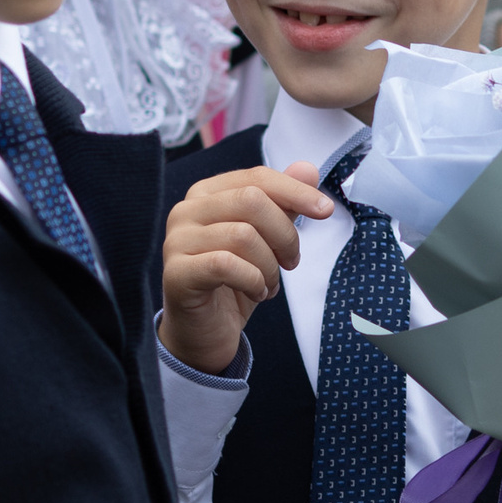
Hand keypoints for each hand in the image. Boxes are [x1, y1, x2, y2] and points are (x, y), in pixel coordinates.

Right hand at [160, 165, 333, 372]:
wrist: (205, 333)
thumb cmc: (234, 283)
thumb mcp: (266, 240)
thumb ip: (283, 203)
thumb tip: (308, 169)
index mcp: (206, 194)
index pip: (256, 178)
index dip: (295, 191)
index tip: (325, 210)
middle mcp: (185, 211)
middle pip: (251, 201)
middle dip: (284, 234)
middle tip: (291, 263)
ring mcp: (176, 241)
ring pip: (242, 234)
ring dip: (269, 266)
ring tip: (269, 283)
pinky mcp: (176, 273)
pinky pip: (226, 265)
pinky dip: (253, 280)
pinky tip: (256, 293)